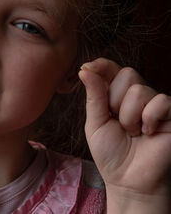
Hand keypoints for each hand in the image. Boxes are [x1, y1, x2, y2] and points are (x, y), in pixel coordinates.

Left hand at [78, 58, 170, 212]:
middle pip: (127, 74)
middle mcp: (136, 96)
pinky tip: (148, 133)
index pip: (111, 69)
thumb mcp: (95, 123)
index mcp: (115, 95)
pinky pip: (160, 101)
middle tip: (117, 122)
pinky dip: (149, 119)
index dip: (101, 65)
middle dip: (115, 100)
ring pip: (139, 90)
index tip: (85, 67)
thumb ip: (94, 96)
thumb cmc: (110, 153)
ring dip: (129, 117)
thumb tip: (85, 69)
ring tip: (132, 133)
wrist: (128, 180)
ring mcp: (154, 104)